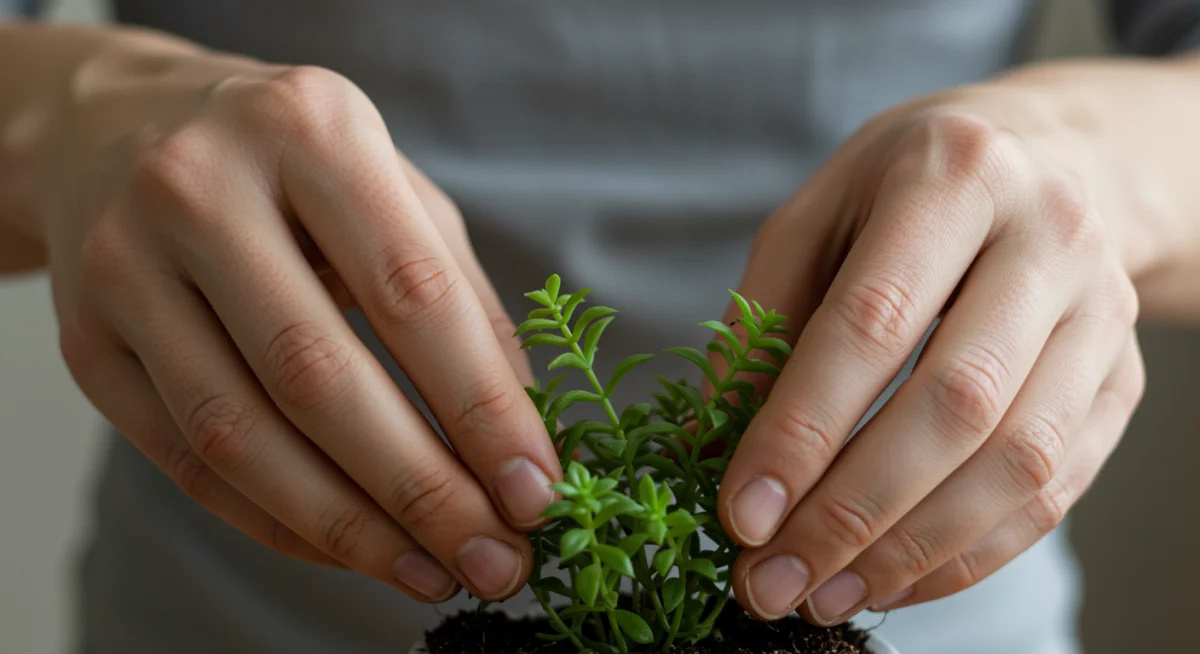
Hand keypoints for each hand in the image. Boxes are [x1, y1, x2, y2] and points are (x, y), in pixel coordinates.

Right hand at [44, 40, 557, 601]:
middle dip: (421, 490)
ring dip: (348, 529)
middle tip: (494, 561)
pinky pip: (187, 461)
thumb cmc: (292, 163)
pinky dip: (278, 522)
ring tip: (432, 573)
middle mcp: (201, 188)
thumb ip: (465, 303)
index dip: (482, 409)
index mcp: (309, 130)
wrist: (118, 126)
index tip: (536, 494)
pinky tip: (348, 548)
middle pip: (319, 377)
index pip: (411, 296)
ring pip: (240, 436)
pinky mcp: (86, 342)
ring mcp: (126, 266)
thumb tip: (524, 436)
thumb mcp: (396, 191)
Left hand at [716, 93, 1145, 623]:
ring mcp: (1102, 313)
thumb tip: (710, 448)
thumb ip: (761, 326)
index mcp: (954, 177)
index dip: (803, 428)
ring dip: (911, 549)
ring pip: (1018, 461)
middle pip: (956, 403)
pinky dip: (969, 553)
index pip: (874, 322)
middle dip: (853, 510)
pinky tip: (891, 579)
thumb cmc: (900, 192)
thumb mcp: (812, 220)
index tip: (742, 513)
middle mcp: (1049, 238)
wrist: (1043, 162)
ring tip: (824, 594)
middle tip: (773, 580)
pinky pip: (1055, 489)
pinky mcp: (1122, 380)